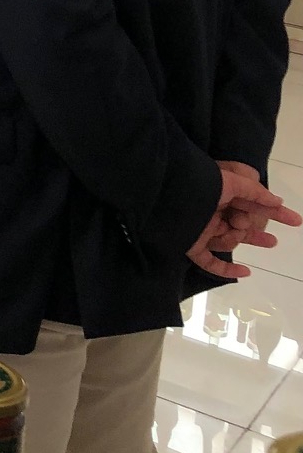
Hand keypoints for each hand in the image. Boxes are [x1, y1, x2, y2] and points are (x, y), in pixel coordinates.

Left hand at [187, 163, 300, 278]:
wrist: (163, 197)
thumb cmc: (197, 185)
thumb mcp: (229, 180)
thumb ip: (254, 191)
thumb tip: (276, 201)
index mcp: (219, 194)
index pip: (252, 204)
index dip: (274, 211)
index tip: (296, 221)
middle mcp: (211, 211)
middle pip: (241, 226)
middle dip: (253, 231)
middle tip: (264, 236)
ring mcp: (201, 229)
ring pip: (229, 241)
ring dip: (233, 237)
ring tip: (232, 227)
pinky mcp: (190, 245)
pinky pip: (210, 262)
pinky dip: (226, 270)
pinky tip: (247, 272)